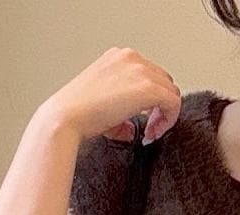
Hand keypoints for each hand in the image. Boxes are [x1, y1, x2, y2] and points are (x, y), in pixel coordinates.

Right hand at [41, 46, 181, 144]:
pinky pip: (173, 103)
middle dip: (159, 108)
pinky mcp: (147, 87)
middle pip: (164, 82)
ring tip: (149, 132)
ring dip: (164, 115)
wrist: (67, 117)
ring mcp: (140, 70)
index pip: (151, 75)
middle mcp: (131, 58)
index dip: (152, 102)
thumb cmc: (78, 114)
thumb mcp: (103, 104)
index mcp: (119, 57)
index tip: (144, 122)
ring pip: (171, 92)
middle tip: (148, 129)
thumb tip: (132, 130)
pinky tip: (152, 132)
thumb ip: (122, 112)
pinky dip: (168, 120)